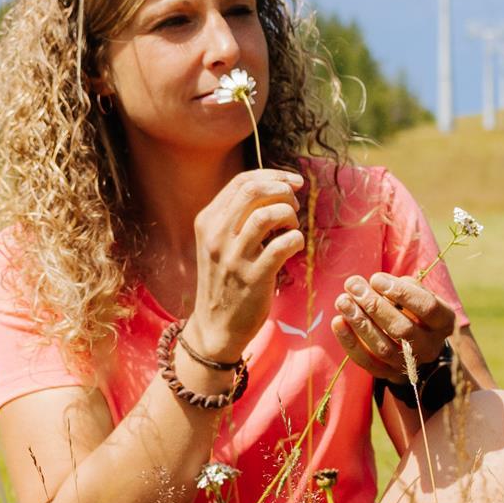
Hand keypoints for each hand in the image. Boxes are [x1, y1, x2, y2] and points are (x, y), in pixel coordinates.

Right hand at [184, 170, 308, 367]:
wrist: (215, 327)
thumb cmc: (224, 281)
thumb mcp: (218, 243)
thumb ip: (236, 217)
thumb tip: (273, 190)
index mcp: (207, 221)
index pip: (242, 182)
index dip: (273, 176)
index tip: (293, 182)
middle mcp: (217, 235)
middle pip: (254, 191)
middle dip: (283, 191)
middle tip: (294, 204)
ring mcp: (234, 257)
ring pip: (269, 214)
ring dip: (289, 215)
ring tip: (291, 227)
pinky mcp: (254, 277)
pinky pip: (283, 244)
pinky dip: (296, 239)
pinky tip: (294, 246)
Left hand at [330, 271, 457, 381]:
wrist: (415, 346)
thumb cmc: (414, 310)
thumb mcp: (419, 294)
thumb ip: (404, 286)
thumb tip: (376, 284)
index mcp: (444, 323)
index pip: (427, 307)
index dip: (401, 292)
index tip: (376, 278)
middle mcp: (430, 347)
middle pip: (402, 329)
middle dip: (374, 305)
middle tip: (353, 285)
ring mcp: (409, 364)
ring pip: (383, 347)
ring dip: (359, 322)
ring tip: (342, 301)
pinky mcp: (388, 374)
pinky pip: (367, 362)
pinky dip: (350, 343)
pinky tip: (338, 322)